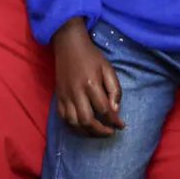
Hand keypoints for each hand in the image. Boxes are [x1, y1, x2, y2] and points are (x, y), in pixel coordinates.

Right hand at [51, 19, 124, 136]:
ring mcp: (65, 96)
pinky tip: (83, 127)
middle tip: (110, 132)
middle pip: (87, 121)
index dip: (114, 121)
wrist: (69, 45)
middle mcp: (76, 92)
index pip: (104, 109)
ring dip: (87, 132)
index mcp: (91, 84)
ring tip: (97, 133)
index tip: (121, 126)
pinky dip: (73, 127)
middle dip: (100, 131)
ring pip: (74, 123)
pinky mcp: (58, 97)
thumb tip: (115, 110)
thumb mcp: (108, 68)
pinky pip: (63, 118)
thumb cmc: (91, 56)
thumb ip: (114, 89)